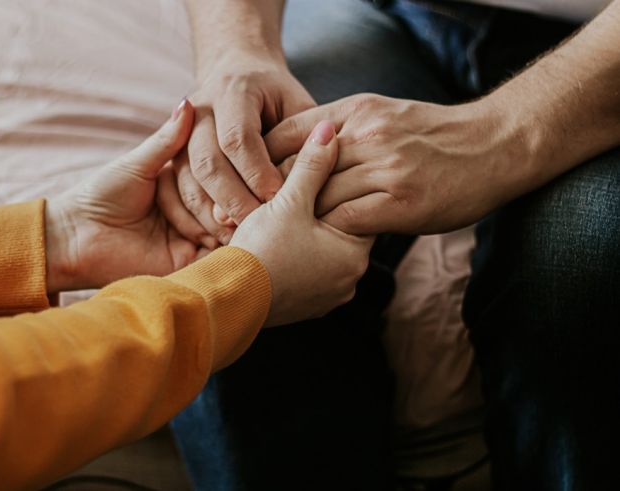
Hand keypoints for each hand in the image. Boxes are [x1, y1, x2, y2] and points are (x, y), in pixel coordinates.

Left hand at [46, 100, 212, 292]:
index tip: (230, 175)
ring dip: (221, 226)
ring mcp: (189, 240)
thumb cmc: (101, 195)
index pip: (215, 178)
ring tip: (220, 224)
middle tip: (220, 210)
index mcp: (180, 185)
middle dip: (222, 206)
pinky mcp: (184, 266)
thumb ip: (168, 140)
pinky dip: (221, 250)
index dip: (223, 177)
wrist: (76, 236)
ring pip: (223, 231)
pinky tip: (220, 239)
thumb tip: (189, 101)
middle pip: (223, 205)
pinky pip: (213, 259)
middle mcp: (189, 211)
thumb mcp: (139, 163)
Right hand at [161, 52, 315, 244]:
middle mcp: (199, 108)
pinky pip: (175, 191)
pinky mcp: (170, 153)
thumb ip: (302, 141)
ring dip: (212, 213)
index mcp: (233, 91)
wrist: (237, 75)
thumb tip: (305, 186)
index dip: (257, 173)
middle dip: (234, 199)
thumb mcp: (298, 110)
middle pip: (207, 161)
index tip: (280, 200)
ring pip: (187, 179)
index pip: (238, 138)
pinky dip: (196, 217)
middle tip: (260, 228)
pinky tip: (219, 234)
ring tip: (241, 238)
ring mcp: (179, 131)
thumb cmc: (278, 99)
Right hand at [231, 121, 373, 326]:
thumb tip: (328, 131)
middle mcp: (349, 280)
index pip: (359, 207)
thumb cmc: (259, 251)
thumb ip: (311, 166)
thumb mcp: (286, 201)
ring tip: (285, 219)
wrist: (227, 298)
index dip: (337, 185)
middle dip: (322, 211)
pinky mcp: (307, 308)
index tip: (318, 173)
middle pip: (342, 231)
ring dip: (309, 236)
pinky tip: (278, 245)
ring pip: (324, 253)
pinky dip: (297, 259)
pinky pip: (308, 274)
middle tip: (299, 193)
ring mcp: (328, 298)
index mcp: (354, 253)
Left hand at [265, 94, 532, 234]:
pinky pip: (347, 220)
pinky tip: (325, 243)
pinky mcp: (401, 202)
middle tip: (257, 219)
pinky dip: (331, 233)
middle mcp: (367, 135)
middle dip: (274, 196)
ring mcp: (385, 168)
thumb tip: (297, 150)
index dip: (263, 162)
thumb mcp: (382, 115)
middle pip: (297, 168)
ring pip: (319, 197)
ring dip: (301, 220)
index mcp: (356, 111)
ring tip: (285, 238)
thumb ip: (341, 129)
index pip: (288, 134)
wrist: (494, 147)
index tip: (253, 185)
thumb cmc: (432, 137)